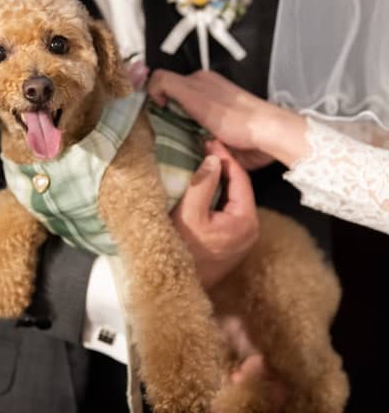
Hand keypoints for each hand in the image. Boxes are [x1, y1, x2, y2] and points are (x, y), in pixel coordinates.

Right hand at [148, 69, 308, 166]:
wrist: (266, 137)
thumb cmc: (232, 116)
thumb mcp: (194, 93)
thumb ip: (167, 84)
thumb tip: (150, 87)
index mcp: (197, 83)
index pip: (162, 85)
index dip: (154, 98)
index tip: (152, 115)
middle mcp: (202, 96)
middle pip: (170, 105)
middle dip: (162, 118)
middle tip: (158, 134)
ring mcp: (210, 117)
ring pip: (180, 124)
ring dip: (174, 134)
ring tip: (171, 146)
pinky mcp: (216, 136)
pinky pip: (193, 141)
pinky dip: (188, 145)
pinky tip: (187, 152)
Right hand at [172, 140, 258, 288]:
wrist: (176, 286)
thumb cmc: (181, 249)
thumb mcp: (189, 213)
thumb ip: (202, 184)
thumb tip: (214, 158)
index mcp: (245, 220)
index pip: (240, 179)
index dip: (225, 157)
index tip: (211, 141)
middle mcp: (251, 229)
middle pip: (240, 189)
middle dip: (224, 167)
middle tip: (207, 148)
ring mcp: (244, 237)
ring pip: (235, 199)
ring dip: (221, 180)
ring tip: (205, 161)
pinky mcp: (234, 242)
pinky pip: (230, 210)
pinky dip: (220, 195)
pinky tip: (207, 184)